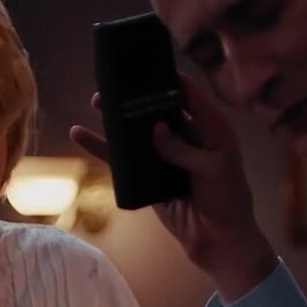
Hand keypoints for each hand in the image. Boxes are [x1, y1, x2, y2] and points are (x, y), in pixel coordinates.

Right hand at [69, 75, 276, 300]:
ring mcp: (164, 154)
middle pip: (158, 107)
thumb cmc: (227, 200)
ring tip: (97, 100)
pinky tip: (80, 134)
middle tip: (116, 80)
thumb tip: (156, 129)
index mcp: (210, 127)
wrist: (217, 240)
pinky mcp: (147, 175)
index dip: (170, 78)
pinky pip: (122, 158)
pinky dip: (102, 147)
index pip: (189, 94)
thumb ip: (185, 149)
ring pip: (137, 130)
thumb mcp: (214, 170)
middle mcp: (186, 135)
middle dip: (138, 95)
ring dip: (118, 116)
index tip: (148, 65)